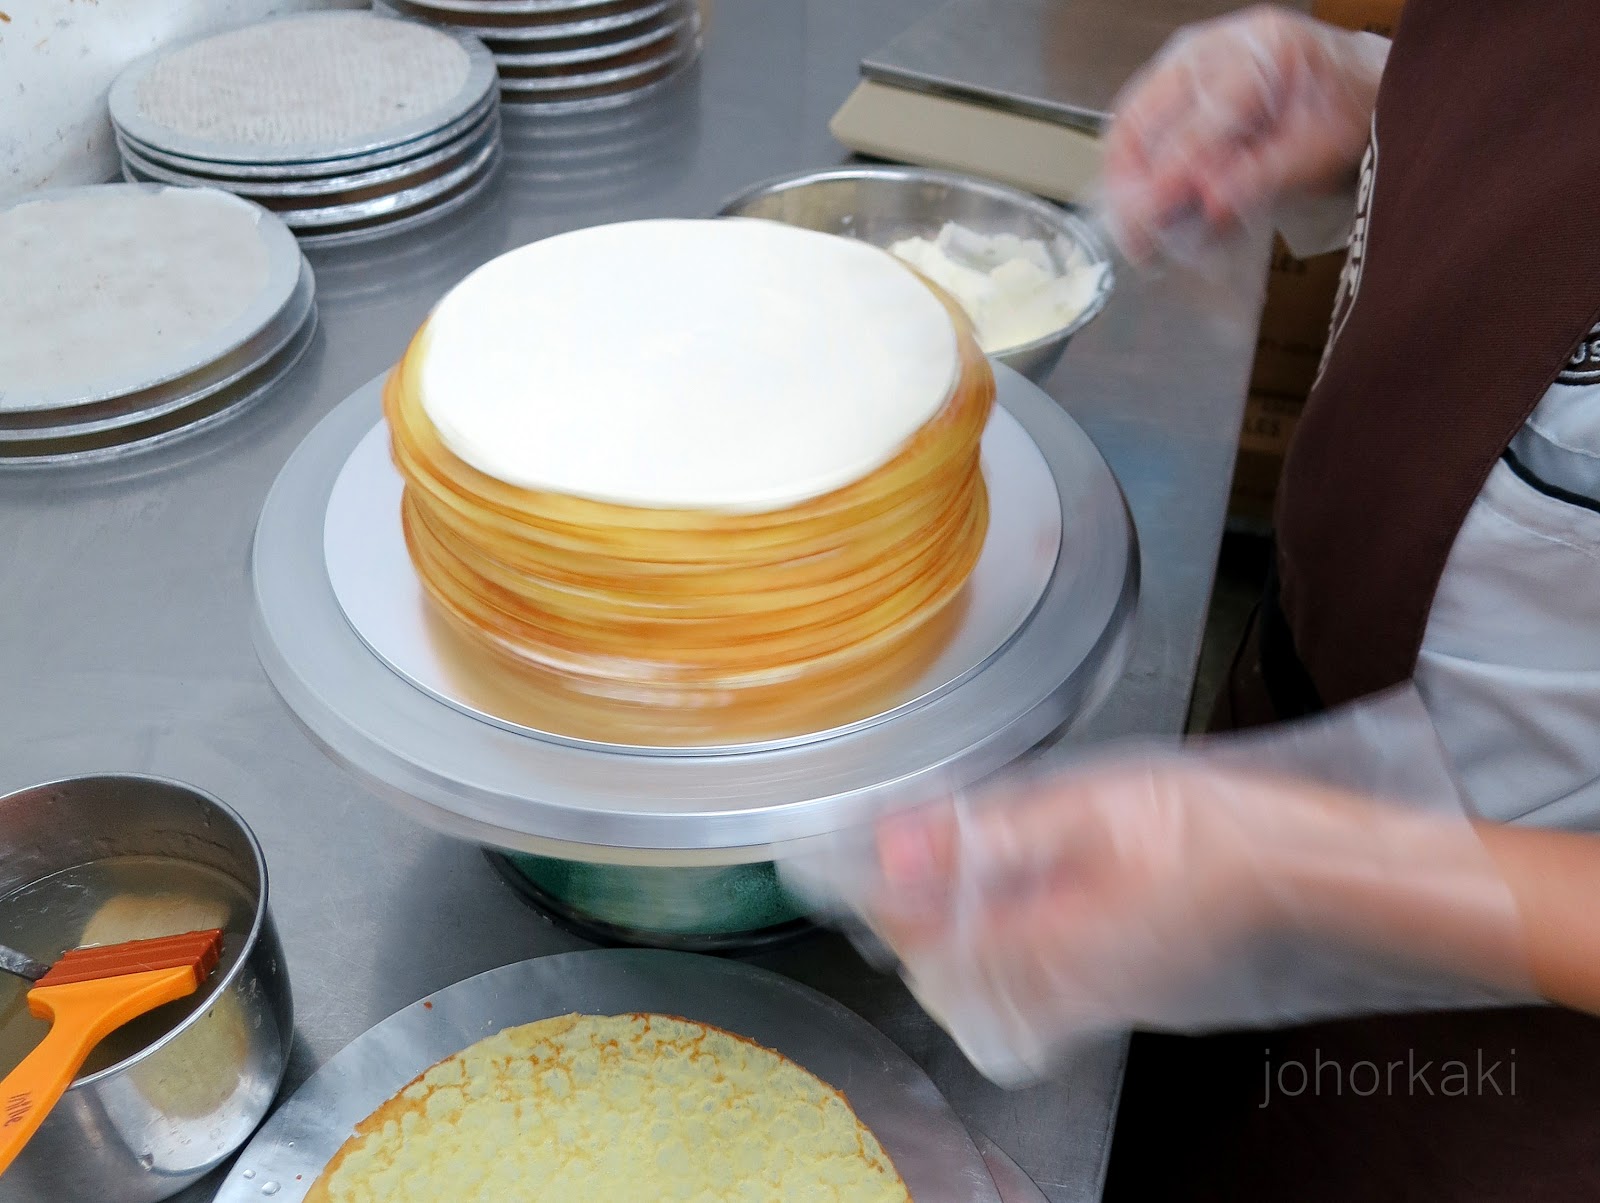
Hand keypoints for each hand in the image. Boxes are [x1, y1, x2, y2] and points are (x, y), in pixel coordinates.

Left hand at [797, 756, 1527, 1085]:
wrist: (1297, 865)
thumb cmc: (1209, 824)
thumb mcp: (1086, 804)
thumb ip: (987, 833)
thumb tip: (901, 845)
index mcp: (1047, 940)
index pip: (921, 936)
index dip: (873, 893)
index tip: (840, 854)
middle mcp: (1060, 985)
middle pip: (940, 974)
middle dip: (901, 917)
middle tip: (885, 853)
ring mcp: (1087, 995)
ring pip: (977, 986)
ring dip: (941, 932)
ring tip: (933, 870)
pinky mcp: (1109, 988)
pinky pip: (1022, 988)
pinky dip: (988, 946)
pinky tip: (999, 896)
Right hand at [1101, 6, 1388, 262]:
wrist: (1347, 83)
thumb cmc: (1339, 112)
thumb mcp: (1317, 150)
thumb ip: (1263, 176)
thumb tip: (1210, 205)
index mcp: (1262, 53)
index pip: (1201, 122)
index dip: (1171, 175)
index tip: (1150, 220)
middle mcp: (1214, 45)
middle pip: (1146, 114)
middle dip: (1131, 183)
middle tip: (1135, 239)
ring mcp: (1187, 59)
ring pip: (1131, 119)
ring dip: (1125, 179)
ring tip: (1136, 231)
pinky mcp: (1173, 78)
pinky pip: (1137, 121)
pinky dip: (1134, 166)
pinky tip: (1146, 203)